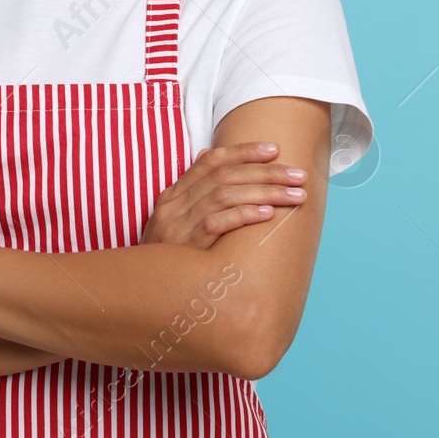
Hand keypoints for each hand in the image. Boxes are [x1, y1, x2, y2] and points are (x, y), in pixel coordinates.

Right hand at [140, 141, 307, 248]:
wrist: (140, 289)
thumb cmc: (167, 257)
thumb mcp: (173, 220)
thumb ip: (192, 191)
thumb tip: (206, 154)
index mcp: (173, 195)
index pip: (210, 161)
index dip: (243, 151)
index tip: (275, 149)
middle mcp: (174, 205)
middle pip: (225, 176)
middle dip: (266, 172)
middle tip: (298, 174)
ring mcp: (178, 224)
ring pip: (225, 195)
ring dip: (265, 192)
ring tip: (295, 194)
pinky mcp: (185, 245)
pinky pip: (216, 223)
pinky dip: (243, 215)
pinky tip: (268, 214)